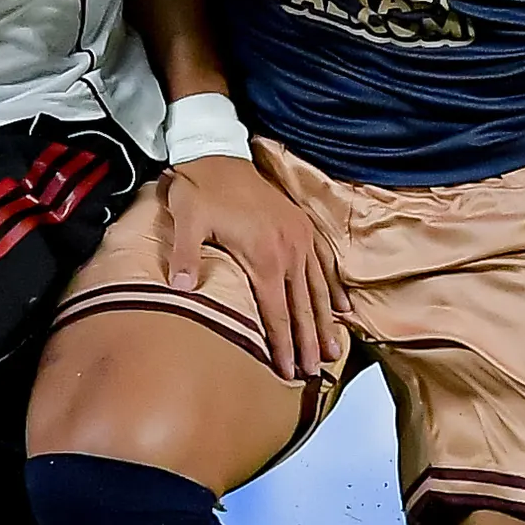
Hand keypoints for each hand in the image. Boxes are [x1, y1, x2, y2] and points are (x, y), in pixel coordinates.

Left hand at [159, 152, 337, 380]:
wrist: (217, 152)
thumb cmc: (198, 189)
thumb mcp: (186, 220)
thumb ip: (186, 255)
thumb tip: (182, 287)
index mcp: (262, 256)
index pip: (276, 312)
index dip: (283, 344)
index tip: (290, 372)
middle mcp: (288, 250)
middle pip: (302, 306)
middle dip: (310, 342)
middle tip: (317, 372)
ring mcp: (299, 238)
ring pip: (317, 289)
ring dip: (326, 322)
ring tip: (335, 352)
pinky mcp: (302, 227)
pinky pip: (323, 264)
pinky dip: (333, 288)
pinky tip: (343, 309)